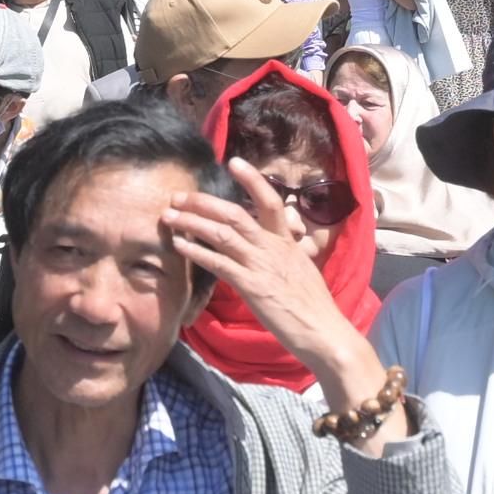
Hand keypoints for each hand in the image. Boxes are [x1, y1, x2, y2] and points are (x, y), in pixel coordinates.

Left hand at [163, 159, 390, 424]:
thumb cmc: (313, 306)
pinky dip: (196, 251)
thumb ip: (284, 254)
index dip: (252, 179)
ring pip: (222, 234)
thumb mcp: (301, 270)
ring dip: (192, 222)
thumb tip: (271, 245)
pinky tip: (179, 245)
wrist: (324, 332)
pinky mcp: (252, 286)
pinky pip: (218, 263)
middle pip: (235, 214)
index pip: (270, 201)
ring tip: (169, 215)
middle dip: (203, 202)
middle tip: (178, 195)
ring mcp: (262, 265)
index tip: (233, 161)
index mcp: (288, 241)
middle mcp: (273, 247)